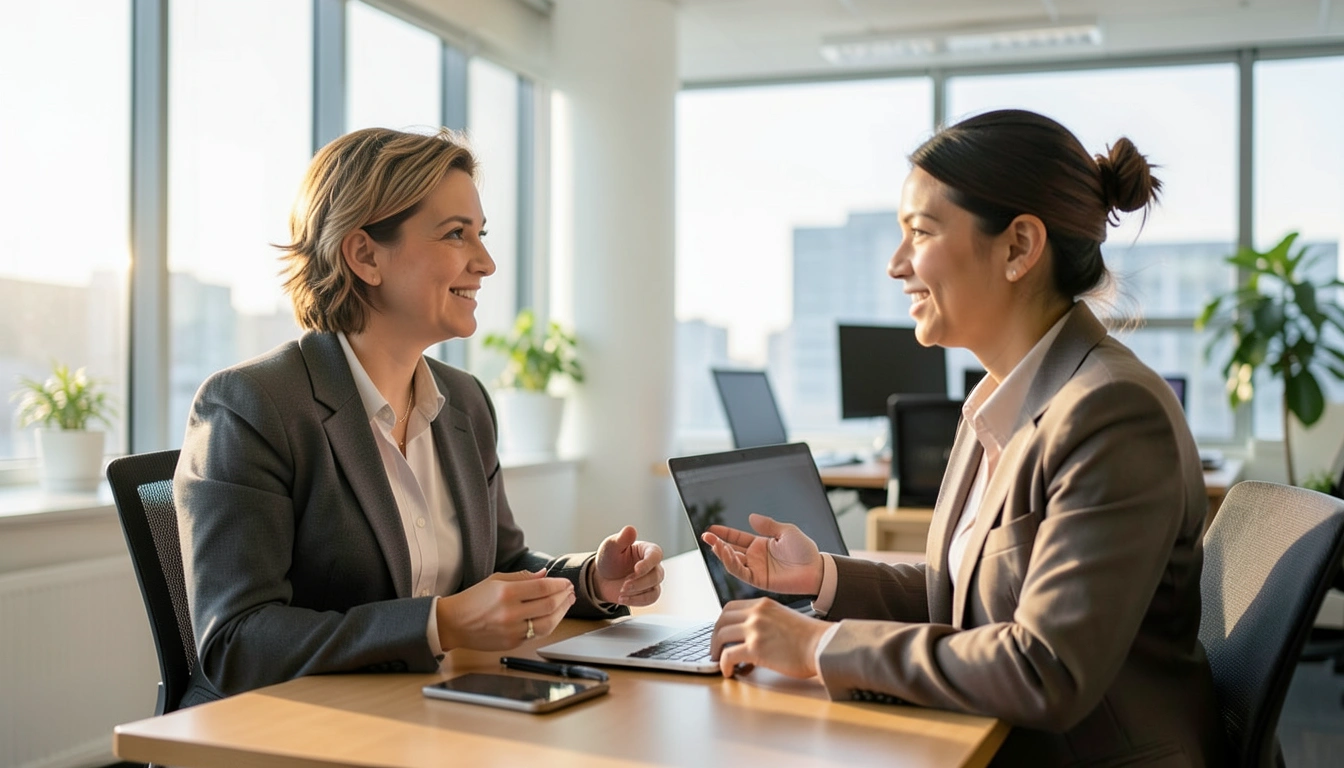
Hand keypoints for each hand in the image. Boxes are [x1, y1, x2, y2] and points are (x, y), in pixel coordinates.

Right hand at [436, 570, 574, 650]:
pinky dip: (549, 624)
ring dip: (562, 613)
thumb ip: (523, 577)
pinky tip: (553, 616)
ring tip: (567, 603)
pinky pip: (538, 634)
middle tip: (570, 591)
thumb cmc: (473, 600)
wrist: (453, 624)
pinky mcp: (512, 643)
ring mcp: (512, 630)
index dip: (559, 584)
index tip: (566, 582)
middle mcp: (510, 613)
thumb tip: (545, 574)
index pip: (543, 588)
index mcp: (506, 593)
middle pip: (549, 605)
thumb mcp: (496, 580)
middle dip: (564, 597)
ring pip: (548, 623)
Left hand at [594, 526, 663, 605]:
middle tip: (624, 585)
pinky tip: (622, 598)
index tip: (636, 570)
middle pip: (656, 575)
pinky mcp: (648, 593)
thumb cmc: (609, 558)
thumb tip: (631, 529)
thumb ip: (621, 539)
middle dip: (639, 582)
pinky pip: (650, 599)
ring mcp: (652, 580)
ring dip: (637, 593)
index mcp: (647, 550)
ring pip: (655, 589)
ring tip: (621, 592)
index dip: (648, 563)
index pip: (655, 555)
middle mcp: (653, 565)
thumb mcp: (611, 546)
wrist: (602, 577)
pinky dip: (636, 601)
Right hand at [701, 513, 822, 595]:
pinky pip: (741, 572)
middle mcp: (755, 557)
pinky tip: (727, 554)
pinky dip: (732, 563)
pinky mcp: (759, 580)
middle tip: (706, 536)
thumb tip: (750, 517)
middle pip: (731, 550)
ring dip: (722, 553)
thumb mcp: (786, 531)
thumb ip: (768, 525)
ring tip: (715, 544)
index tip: (711, 528)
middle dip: (717, 543)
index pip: (737, 538)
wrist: (816, 569)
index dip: (724, 533)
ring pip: (733, 561)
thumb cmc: (804, 550)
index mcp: (760, 544)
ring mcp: (756, 569)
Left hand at [711, 598, 830, 678]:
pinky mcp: (755, 648)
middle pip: (721, 620)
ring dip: (716, 650)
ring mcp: (754, 630)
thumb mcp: (784, 617)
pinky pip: (728, 655)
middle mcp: (756, 613)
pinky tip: (729, 672)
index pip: (730, 608)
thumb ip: (766, 620)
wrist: (823, 646)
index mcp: (763, 604)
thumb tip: (752, 636)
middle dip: (714, 636)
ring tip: (719, 662)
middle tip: (715, 649)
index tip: (721, 633)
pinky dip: (724, 664)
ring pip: (720, 636)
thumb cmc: (809, 638)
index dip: (722, 622)